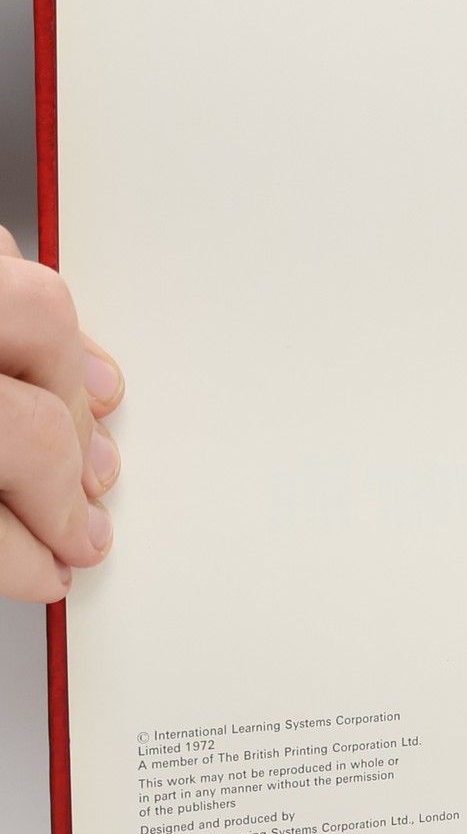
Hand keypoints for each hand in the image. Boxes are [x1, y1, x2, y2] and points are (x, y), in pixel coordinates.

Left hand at [0, 227, 119, 601]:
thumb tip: (22, 555)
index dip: (25, 554)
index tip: (47, 577)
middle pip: (31, 421)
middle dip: (67, 481)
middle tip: (81, 523)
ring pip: (37, 308)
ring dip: (74, 380)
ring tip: (91, 427)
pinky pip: (4, 256)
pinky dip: (33, 293)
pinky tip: (50, 335)